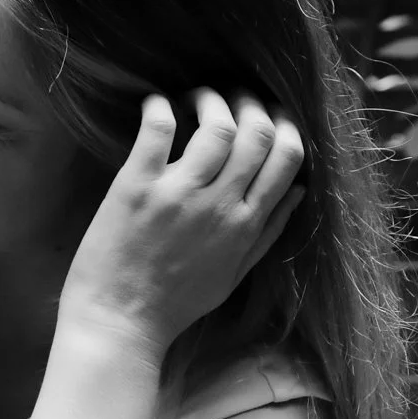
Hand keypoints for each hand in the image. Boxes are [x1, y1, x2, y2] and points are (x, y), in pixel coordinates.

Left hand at [61, 89, 304, 348]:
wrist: (119, 323)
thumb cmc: (173, 304)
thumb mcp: (233, 275)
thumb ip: (268, 233)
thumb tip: (298, 192)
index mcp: (245, 226)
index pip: (286, 158)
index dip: (284, 125)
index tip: (268, 114)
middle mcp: (218, 206)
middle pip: (256, 134)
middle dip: (252, 103)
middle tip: (233, 96)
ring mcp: (178, 195)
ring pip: (216, 127)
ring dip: (213, 99)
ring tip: (198, 96)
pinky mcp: (135, 188)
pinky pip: (157, 131)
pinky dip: (161, 107)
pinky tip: (156, 102)